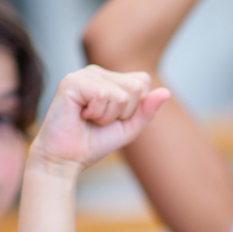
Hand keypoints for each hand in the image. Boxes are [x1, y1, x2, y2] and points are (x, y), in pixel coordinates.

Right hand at [31, 67, 168, 170]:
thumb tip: (166, 92)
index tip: (112, 118)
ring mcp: (83, 74)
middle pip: (136, 87)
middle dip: (123, 113)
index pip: (142, 81)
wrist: (66, 159)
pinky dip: (97, 114)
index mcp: (110, 78)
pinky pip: (104, 95)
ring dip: (108, 116)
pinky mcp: (71, 81)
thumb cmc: (94, 143)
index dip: (134, 108)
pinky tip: (80, 116)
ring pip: (122, 94)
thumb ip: (147, 110)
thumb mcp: (129, 128)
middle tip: (98, 120)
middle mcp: (97, 72)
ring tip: (89, 119)